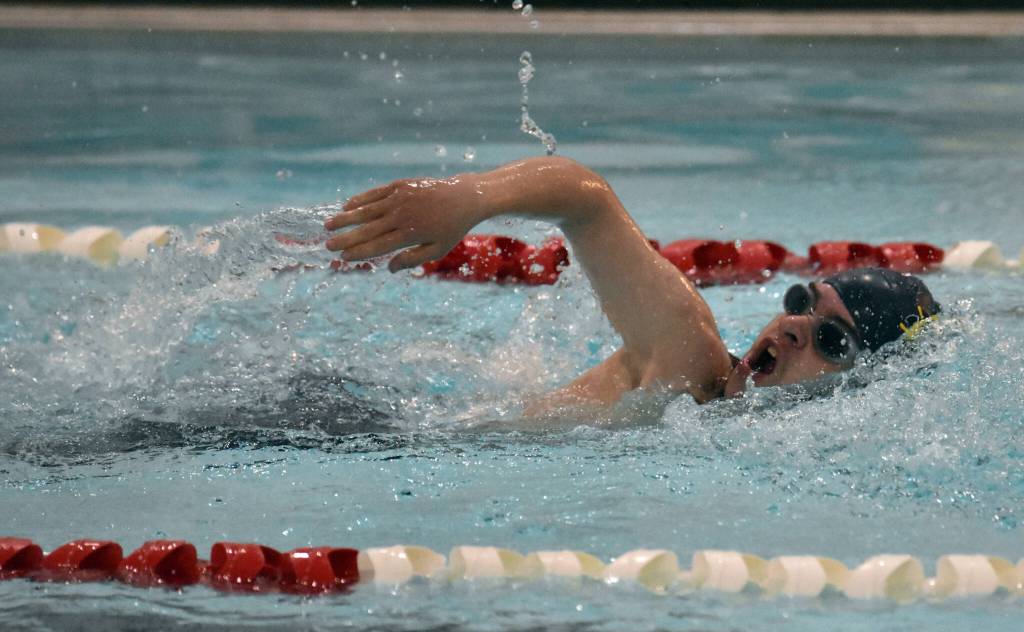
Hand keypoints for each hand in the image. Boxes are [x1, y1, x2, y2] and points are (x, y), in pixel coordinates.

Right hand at [324, 175, 481, 271]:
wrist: (465, 197)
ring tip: (328, 225)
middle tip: (327, 245)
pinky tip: (347, 207)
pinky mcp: (400, 186)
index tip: (343, 257)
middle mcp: (402, 215)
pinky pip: (376, 194)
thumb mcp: (437, 250)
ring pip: (367, 210)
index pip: (378, 246)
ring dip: (346, 218)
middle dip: (346, 238)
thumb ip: (412, 259)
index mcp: (410, 234)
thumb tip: (388, 268)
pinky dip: (360, 200)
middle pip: (368, 229)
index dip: (359, 252)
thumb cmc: (451, 228)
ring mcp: (400, 198)